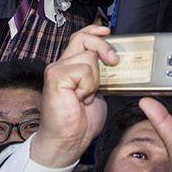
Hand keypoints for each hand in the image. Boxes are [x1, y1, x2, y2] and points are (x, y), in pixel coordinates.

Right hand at [29, 25, 116, 168]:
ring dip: (95, 79)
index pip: (80, 37)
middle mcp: (62, 65)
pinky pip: (84, 70)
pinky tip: (80, 98)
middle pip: (83, 39)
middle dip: (103, 47)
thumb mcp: (98, 92)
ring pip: (89, 57)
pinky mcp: (56, 77)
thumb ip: (102, 76)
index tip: (107, 31)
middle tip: (113, 62)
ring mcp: (57, 70)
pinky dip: (88, 86)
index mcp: (71, 66)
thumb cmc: (80, 122)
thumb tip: (116, 63)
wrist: (67, 141)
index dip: (93, 30)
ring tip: (86, 96)